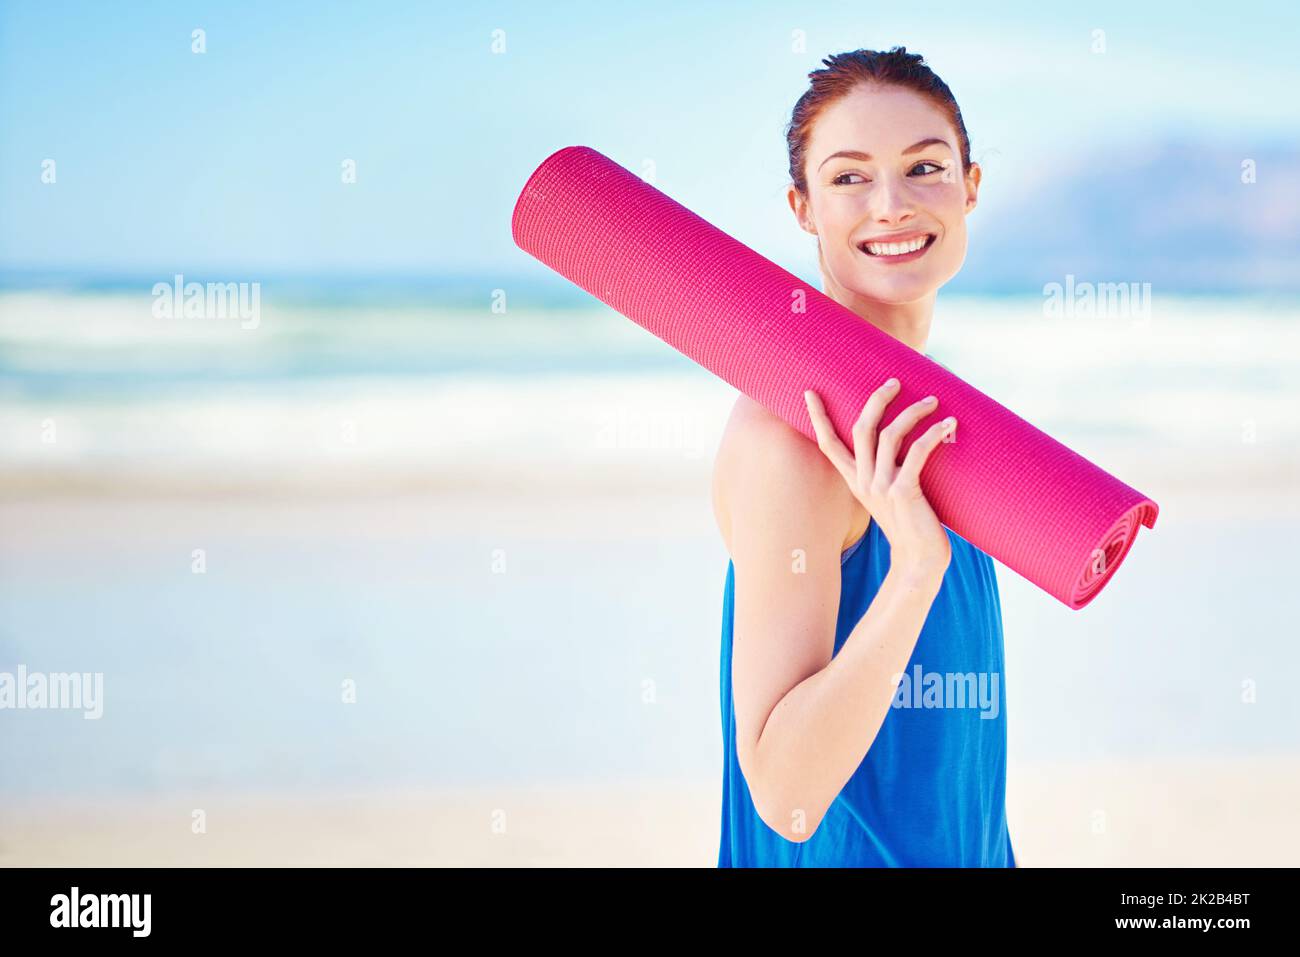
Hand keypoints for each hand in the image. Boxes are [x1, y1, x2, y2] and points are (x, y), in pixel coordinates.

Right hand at [804, 378, 955, 577]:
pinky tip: (948, 425)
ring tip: (932, 401)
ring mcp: (882, 487)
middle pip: (861, 429)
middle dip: (876, 400)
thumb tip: (903, 441)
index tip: (809, 392)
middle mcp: (864, 481)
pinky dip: (934, 434)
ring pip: (889, 435)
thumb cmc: (911, 524)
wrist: (920, 560)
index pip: (828, 444)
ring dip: (913, 412)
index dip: (818, 417)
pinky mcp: (904, 492)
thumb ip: (890, 471)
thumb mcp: (890, 495)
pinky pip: (917, 452)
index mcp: (856, 481)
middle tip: (894, 382)